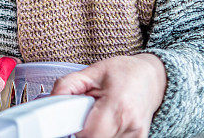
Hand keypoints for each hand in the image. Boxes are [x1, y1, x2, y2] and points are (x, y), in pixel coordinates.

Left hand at [51, 53, 166, 137]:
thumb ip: (67, 86)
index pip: (90, 133)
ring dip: (94, 133)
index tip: (70, 122)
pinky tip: (105, 123)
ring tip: (96, 117)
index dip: (75, 130)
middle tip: (82, 116)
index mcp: (118, 105)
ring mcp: (137, 136)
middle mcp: (130, 124)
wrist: (152, 77)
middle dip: (83, 132)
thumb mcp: (92, 71)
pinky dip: (104, 135)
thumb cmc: (124, 72)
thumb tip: (50, 101)